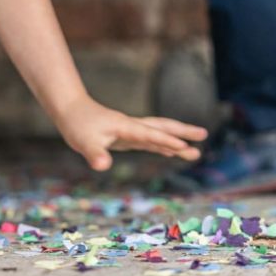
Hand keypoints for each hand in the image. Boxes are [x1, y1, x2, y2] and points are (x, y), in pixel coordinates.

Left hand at [53, 94, 207, 171]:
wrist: (71, 110)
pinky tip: (171, 153)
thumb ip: (95, 154)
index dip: (165, 141)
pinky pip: (150, 140)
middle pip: (162, 127)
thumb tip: (102, 166)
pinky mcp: (127, 135)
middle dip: (182, 132)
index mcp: (125, 127)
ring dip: (176, 141)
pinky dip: (163, 145)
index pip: (149, 134)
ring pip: (159, 133)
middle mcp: (132, 126)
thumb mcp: (83, 143)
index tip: (184, 147)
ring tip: (196, 152)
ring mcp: (131, 130)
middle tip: (203, 135)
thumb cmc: (77, 125)